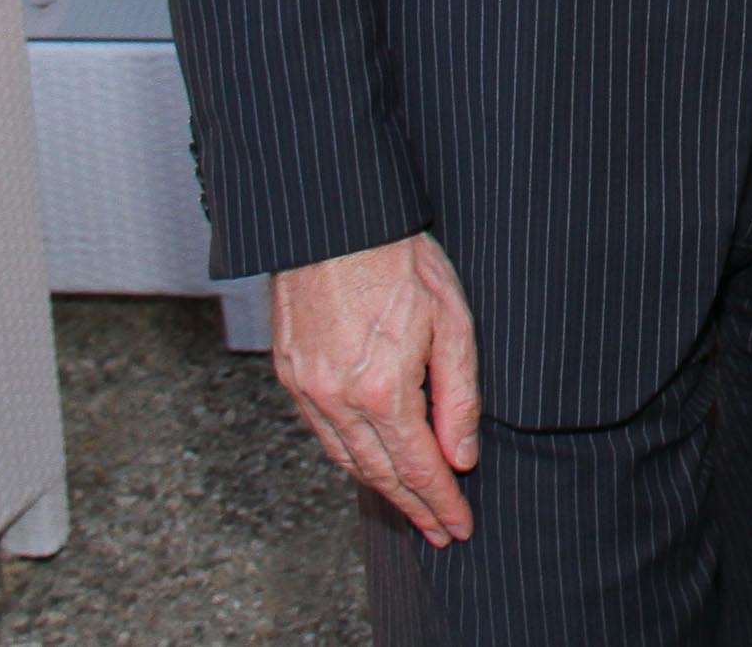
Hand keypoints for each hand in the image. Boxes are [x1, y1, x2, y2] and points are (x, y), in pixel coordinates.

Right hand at [272, 232, 482, 544]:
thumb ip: (459, 396)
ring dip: (380, 489)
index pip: (418, 469)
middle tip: (438, 531)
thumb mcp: (452, 322)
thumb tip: (462, 456)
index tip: (460, 527)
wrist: (336, 220)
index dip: (442, 504)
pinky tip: (368, 461)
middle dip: (413, 508)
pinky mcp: (289, 373)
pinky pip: (322, 433)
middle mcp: (337, 400)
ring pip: (346, 459)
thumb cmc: (399, 259)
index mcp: (383, 390)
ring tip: (409, 507)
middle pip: (379, 474)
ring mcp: (307, 389)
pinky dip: (349, 456)